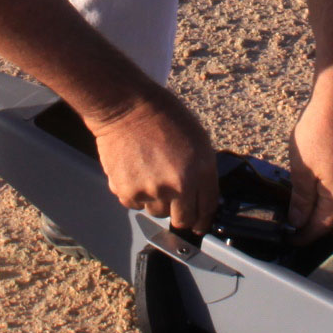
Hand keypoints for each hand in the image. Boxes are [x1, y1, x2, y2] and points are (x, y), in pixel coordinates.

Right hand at [89, 85, 219, 232]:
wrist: (126, 107)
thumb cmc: (163, 117)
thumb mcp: (198, 140)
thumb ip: (202, 171)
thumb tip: (201, 197)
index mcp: (201, 170)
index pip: (206, 209)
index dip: (203, 220)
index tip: (199, 225)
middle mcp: (179, 185)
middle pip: (182, 220)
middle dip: (180, 215)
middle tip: (173, 202)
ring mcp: (152, 191)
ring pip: (156, 212)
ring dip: (156, 201)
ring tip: (150, 174)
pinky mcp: (128, 192)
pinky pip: (135, 204)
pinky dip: (135, 192)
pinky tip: (135, 170)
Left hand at [286, 79, 332, 242]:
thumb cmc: (320, 129)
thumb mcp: (301, 168)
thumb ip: (301, 200)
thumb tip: (297, 221)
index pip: (322, 225)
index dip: (305, 234)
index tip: (293, 239)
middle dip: (314, 212)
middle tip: (293, 211)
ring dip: (327, 194)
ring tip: (308, 182)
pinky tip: (326, 166)